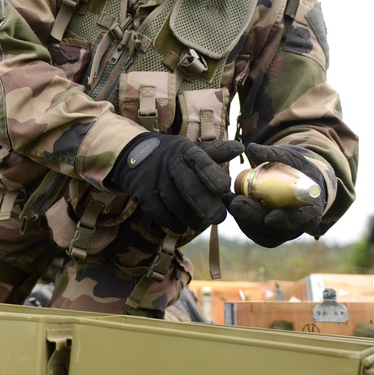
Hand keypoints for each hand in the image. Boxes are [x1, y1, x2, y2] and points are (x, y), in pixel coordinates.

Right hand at [108, 133, 243, 232]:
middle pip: (187, 184)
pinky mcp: (142, 194)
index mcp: (185, 151)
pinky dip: (172, 223)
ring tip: (201, 224)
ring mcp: (153, 179)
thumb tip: (241, 148)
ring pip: (174, 202)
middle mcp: (169, 163)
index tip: (225, 187)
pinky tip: (182, 227)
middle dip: (204, 202)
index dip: (212, 174)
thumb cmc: (172, 155)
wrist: (132, 154)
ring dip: (190, 217)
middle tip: (219, 218)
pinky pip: (158, 213)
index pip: (200, 160)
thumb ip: (216, 152)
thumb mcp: (191, 149)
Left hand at [225, 142, 328, 247]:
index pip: (299, 220)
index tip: (269, 217)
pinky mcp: (268, 233)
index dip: (285, 220)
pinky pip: (254, 231)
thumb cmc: (298, 169)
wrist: (298, 180)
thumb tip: (251, 148)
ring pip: (261, 234)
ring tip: (228, 199)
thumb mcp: (291, 159)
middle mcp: (297, 226)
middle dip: (253, 217)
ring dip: (243, 218)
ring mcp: (282, 232)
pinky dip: (240, 219)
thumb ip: (274, 155)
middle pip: (274, 230)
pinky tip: (229, 203)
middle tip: (235, 203)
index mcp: (310, 210)